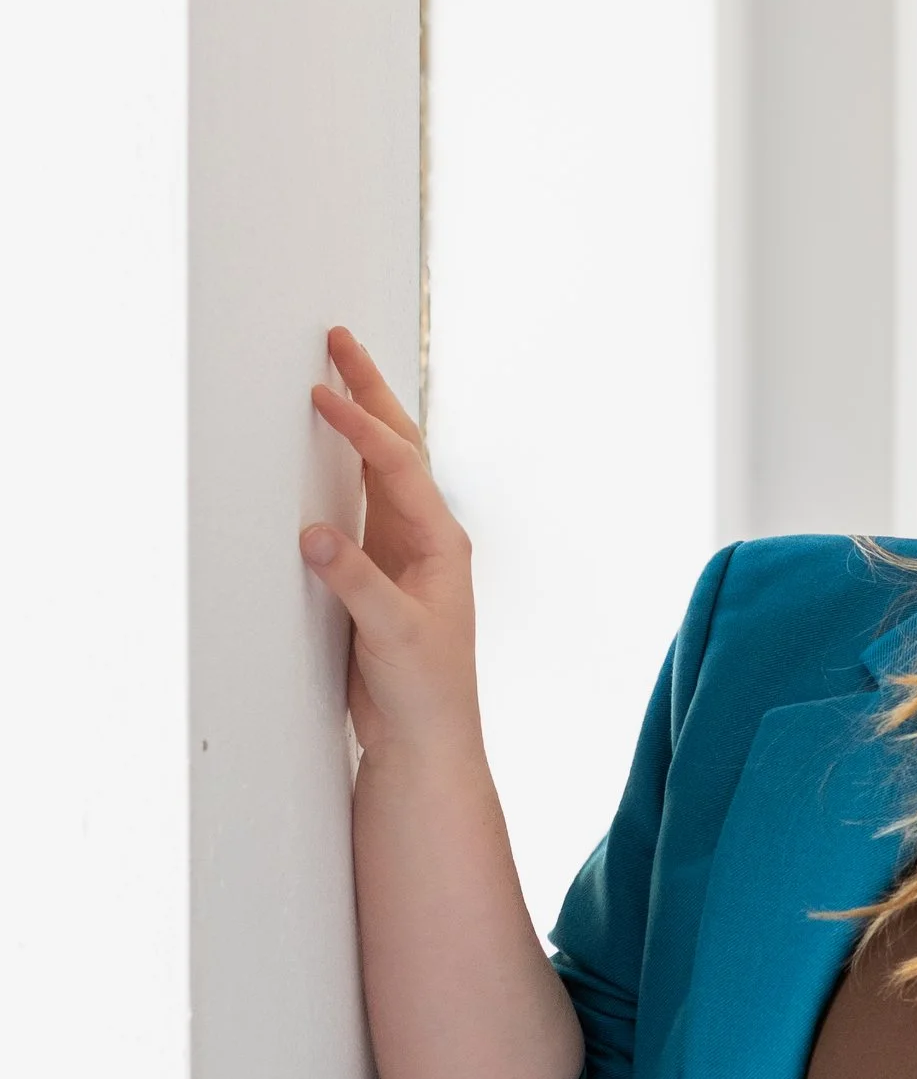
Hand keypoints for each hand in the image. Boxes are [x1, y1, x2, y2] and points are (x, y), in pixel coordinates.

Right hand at [301, 326, 483, 762]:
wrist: (427, 737)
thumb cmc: (425, 689)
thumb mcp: (391, 633)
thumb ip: (355, 582)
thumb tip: (315, 534)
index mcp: (440, 543)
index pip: (398, 467)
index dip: (361, 427)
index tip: (324, 393)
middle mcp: (427, 538)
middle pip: (398, 448)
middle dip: (370, 393)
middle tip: (340, 341)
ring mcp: (405, 551)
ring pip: (381, 468)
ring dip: (361, 419)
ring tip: (336, 374)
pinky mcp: (381, 569)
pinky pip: (363, 499)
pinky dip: (346, 463)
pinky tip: (329, 447)